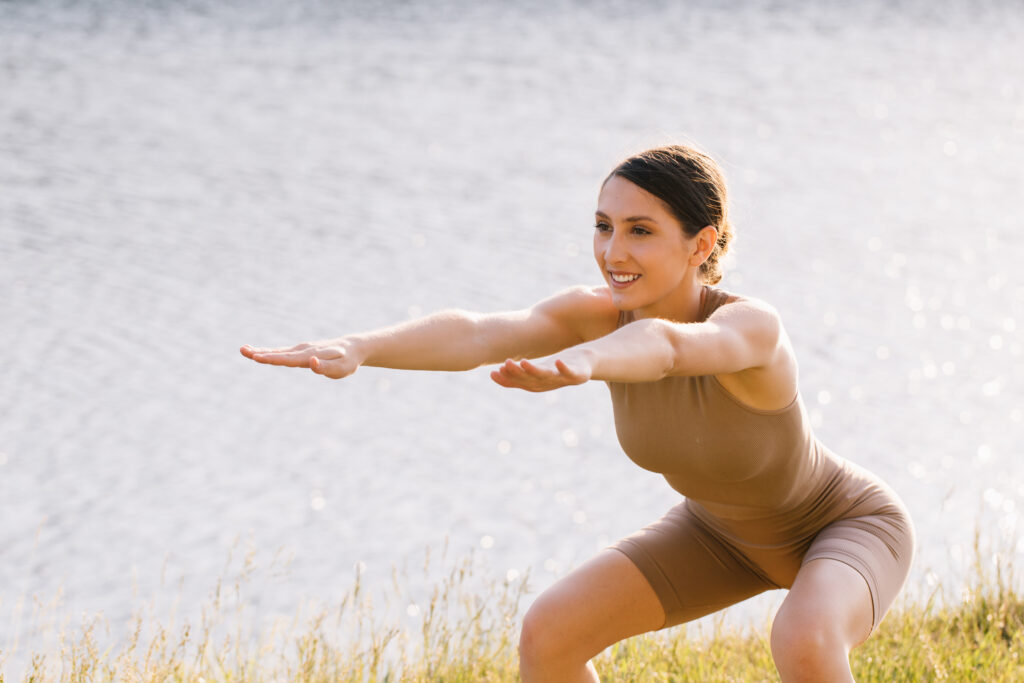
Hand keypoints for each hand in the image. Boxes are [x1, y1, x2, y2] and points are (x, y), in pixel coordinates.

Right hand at [240, 339, 362, 379]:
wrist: (353, 348)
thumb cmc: (347, 361)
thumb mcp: (341, 369)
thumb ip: (326, 368)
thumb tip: (311, 363)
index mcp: (310, 355)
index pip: (288, 359)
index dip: (272, 359)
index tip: (257, 357)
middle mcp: (303, 350)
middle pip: (278, 353)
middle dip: (260, 353)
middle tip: (242, 350)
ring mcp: (301, 349)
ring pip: (278, 351)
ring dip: (261, 351)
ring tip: (244, 350)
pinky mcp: (301, 351)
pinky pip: (282, 352)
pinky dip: (269, 352)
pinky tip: (260, 353)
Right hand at [489, 349, 593, 391]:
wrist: (585, 366)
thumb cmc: (557, 369)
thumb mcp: (536, 371)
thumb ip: (517, 374)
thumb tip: (493, 373)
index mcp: (538, 384)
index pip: (519, 382)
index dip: (506, 379)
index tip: (492, 373)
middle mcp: (548, 384)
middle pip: (530, 379)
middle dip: (517, 373)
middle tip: (504, 364)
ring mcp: (562, 379)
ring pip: (546, 375)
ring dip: (534, 370)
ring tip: (523, 362)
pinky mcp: (577, 375)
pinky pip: (569, 371)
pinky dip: (563, 368)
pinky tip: (558, 361)